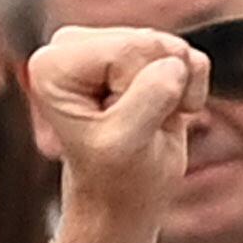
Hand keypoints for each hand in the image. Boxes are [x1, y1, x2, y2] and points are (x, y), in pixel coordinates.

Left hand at [30, 25, 209, 234]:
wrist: (122, 199)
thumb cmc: (115, 179)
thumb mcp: (126, 144)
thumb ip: (149, 98)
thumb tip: (176, 62)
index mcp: (53, 64)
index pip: (125, 50)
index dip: (138, 93)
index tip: (120, 127)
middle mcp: (73, 45)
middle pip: (149, 43)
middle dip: (158, 90)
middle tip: (137, 127)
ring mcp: (108, 44)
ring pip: (172, 49)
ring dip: (175, 93)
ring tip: (149, 123)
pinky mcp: (139, 50)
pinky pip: (189, 56)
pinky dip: (189, 90)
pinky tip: (164, 114)